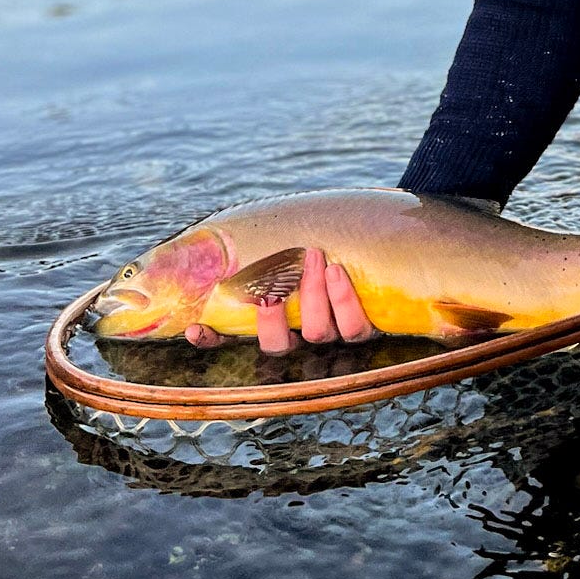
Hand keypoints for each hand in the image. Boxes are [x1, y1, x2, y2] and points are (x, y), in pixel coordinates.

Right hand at [185, 247, 376, 351]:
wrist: (380, 237)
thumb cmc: (326, 240)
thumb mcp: (291, 244)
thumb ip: (266, 247)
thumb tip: (222, 230)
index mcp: (278, 322)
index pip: (236, 342)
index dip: (215, 341)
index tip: (198, 328)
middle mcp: (303, 337)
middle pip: (278, 348)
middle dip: (272, 318)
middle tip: (274, 285)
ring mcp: (335, 335)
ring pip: (317, 333)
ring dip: (312, 295)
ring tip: (317, 258)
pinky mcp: (367, 329)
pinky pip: (355, 328)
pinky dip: (344, 300)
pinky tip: (337, 272)